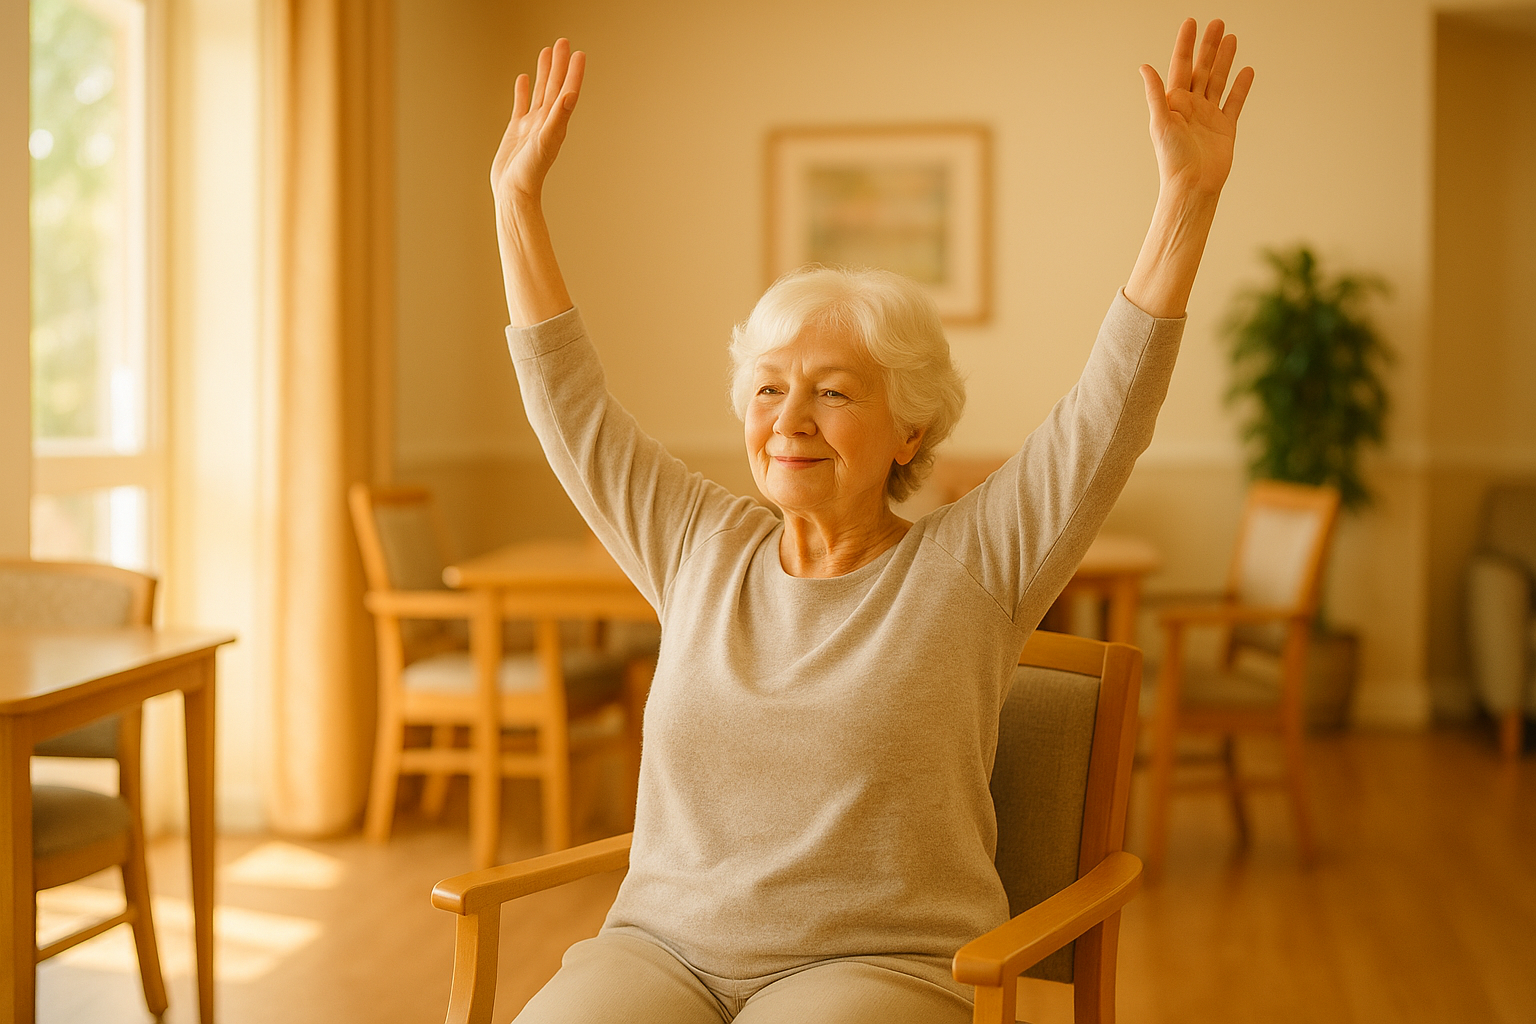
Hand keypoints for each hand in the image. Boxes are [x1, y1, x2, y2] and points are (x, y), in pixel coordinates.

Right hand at [492, 38, 584, 209]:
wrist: (514, 192)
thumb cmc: (531, 172)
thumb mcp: (546, 141)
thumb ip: (559, 117)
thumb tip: (572, 94)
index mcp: (557, 123)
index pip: (567, 91)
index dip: (573, 72)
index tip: (579, 53)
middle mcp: (547, 122)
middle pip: (555, 86)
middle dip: (559, 65)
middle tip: (562, 42)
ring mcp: (532, 126)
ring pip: (540, 93)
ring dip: (544, 73)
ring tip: (546, 52)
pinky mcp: (517, 131)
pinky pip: (521, 105)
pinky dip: (524, 92)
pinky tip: (524, 79)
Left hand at [1139, 19, 1252, 198]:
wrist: (1193, 184)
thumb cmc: (1172, 158)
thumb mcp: (1160, 122)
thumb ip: (1155, 93)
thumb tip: (1144, 67)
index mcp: (1174, 103)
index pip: (1181, 66)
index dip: (1186, 44)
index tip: (1191, 23)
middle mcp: (1191, 107)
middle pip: (1202, 69)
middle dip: (1209, 46)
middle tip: (1218, 23)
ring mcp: (1209, 116)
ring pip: (1218, 81)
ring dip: (1225, 60)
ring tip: (1232, 38)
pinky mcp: (1225, 127)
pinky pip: (1234, 102)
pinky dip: (1241, 87)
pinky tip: (1246, 71)